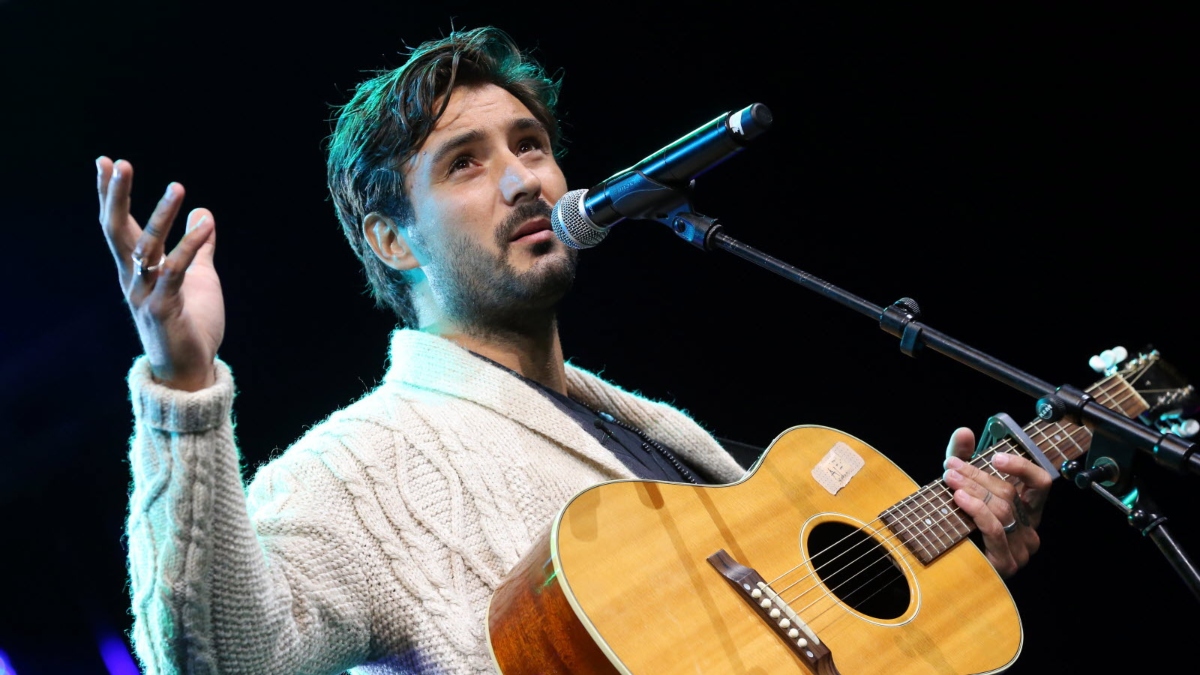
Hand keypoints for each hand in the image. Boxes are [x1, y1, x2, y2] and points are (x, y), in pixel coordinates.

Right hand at [97, 157, 223, 390]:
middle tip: (119, 163)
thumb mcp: (198, 275)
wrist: (191, 368)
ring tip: (177, 187)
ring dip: (161, 216)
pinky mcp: (164, 309)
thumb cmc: (191, 322)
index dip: (111, 193)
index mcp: (135, 268)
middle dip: (117, 196)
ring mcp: (145, 294)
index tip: (106, 161)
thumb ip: (198, 246)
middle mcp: (132, 278)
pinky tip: (206, 226)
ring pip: (146, 248)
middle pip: (116, 230)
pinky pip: (175, 272)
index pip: (116, 224)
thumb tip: (203, 211)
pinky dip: (191, 247)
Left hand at [942, 427, 1052, 577]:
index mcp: (1027, 511)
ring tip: (950, 479)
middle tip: (951, 466)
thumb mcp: (961, 486)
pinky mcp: (1006, 563)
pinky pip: (995, 529)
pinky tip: (959, 498)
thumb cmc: (956, 524)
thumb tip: (963, 432)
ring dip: (972, 490)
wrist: (943, 566)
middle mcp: (1029, 529)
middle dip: (977, 475)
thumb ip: (963, 458)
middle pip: (1009, 493)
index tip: (995, 456)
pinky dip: (977, 510)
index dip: (1022, 466)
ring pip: (1001, 508)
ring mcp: (1020, 548)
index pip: (1040, 483)